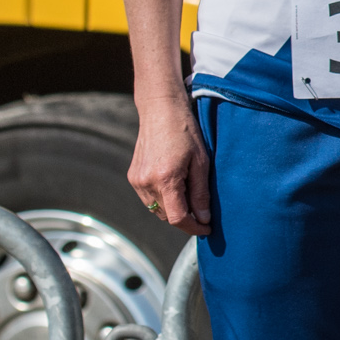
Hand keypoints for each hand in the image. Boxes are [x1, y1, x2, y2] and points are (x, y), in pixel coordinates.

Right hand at [127, 96, 212, 236]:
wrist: (160, 111)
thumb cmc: (186, 132)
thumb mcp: (201, 162)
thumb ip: (201, 193)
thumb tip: (203, 219)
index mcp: (166, 179)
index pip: (178, 218)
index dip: (194, 228)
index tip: (207, 228)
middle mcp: (146, 182)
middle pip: (167, 216)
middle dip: (186, 218)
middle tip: (203, 211)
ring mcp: (137, 180)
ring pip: (157, 210)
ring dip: (174, 210)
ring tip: (190, 196)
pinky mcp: (133, 177)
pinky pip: (149, 199)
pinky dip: (163, 200)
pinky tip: (175, 186)